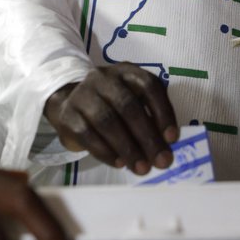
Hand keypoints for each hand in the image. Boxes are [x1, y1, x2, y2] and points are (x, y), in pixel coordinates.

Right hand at [45, 63, 178, 175]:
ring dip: (128, 148)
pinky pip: (87, 135)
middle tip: (161, 161)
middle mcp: (103, 78)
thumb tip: (165, 146)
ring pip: (107, 121)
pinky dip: (106, 152)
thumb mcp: (132, 101)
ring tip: (141, 168)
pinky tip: (119, 163)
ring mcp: (82, 95)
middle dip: (147, 137)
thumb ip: (149, 118)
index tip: (172, 138)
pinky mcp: (67, 115)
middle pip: (128, 106)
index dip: (163, 112)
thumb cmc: (110, 105)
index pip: (149, 85)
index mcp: (126, 72)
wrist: (68, 103)